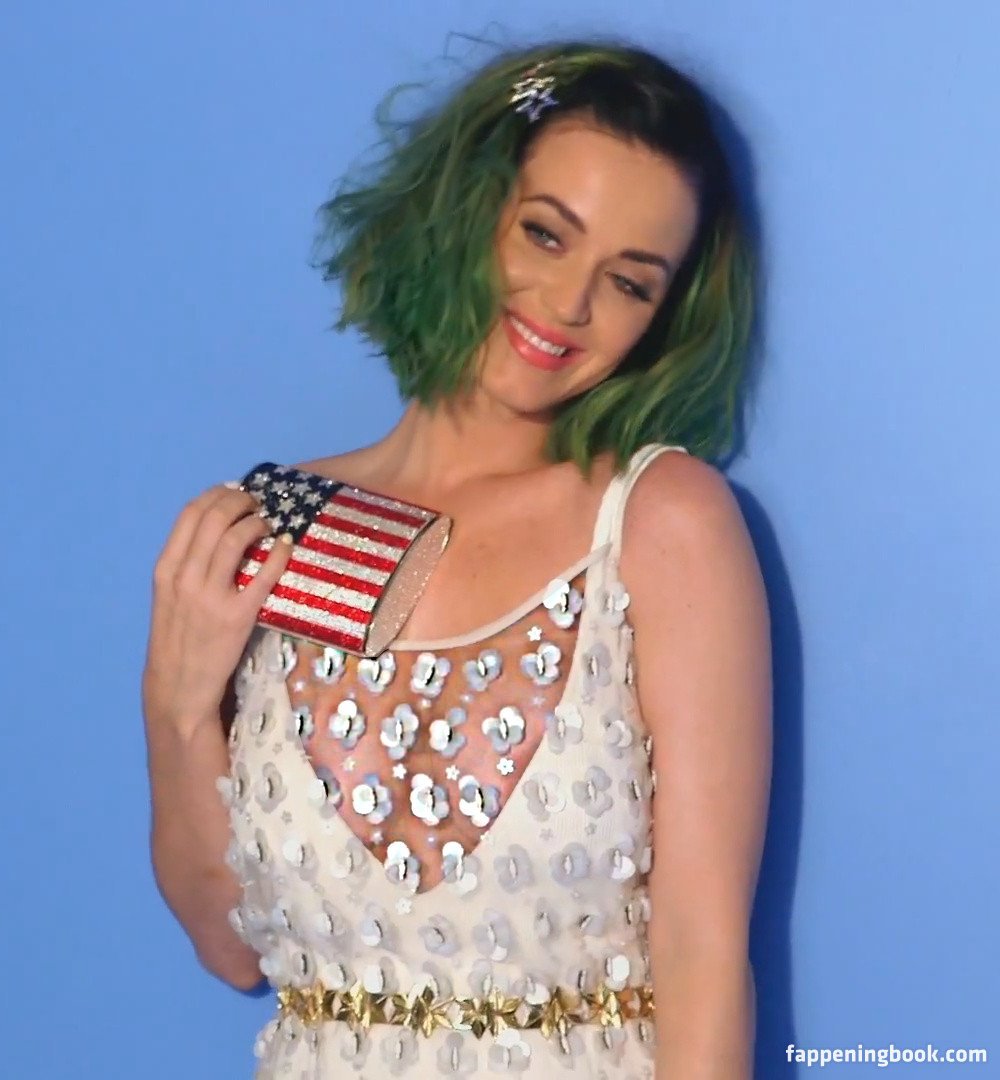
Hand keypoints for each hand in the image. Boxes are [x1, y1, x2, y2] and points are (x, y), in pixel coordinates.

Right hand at [142, 481, 293, 737]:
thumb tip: (218, 523)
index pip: (191, 513)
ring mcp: (211, 597)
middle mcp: (185, 577)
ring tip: (269, 525)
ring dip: (258, 522)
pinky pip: (264, 574)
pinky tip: (285, 546)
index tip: (235, 491)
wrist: (178, 686)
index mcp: (166, 568)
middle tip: (257, 504)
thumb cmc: (178, 637)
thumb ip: (187, 562)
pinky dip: (278, 553)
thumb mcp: (169, 594)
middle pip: (216, 518)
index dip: (217, 495)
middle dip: (241, 501)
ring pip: (237, 538)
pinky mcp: (238, 616)